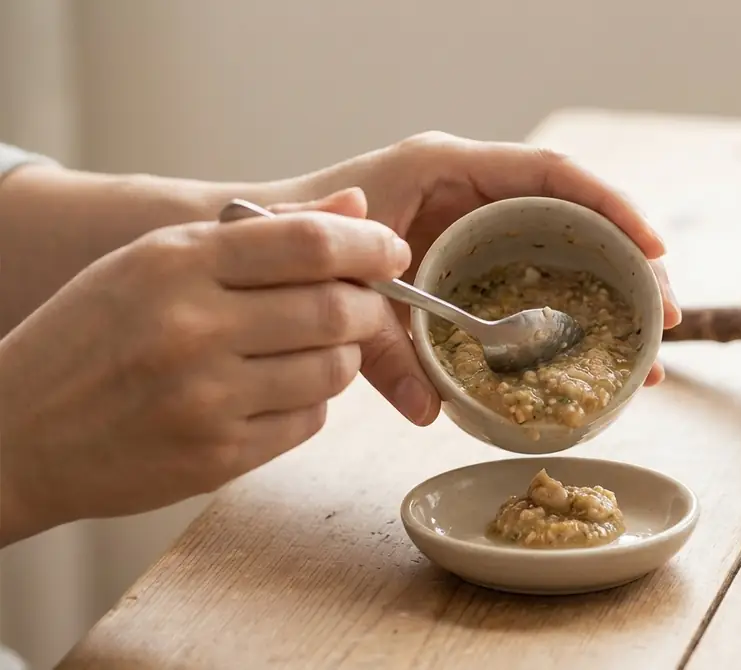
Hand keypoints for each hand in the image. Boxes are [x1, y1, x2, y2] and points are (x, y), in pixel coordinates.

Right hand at [0, 210, 406, 544]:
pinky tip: (276, 392)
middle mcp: (192, 328)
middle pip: (336, 309)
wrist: (16, 433)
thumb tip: (356, 210)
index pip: (307, 243)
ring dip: (341, 357)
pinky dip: (310, 403)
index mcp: (174, 264)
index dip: (369, 247)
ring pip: (332, 370)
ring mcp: (207, 398)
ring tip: (313, 349)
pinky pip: (308, 421)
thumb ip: (259, 234)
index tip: (391, 253)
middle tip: (368, 307)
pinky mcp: (219, 456)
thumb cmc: (90, 338)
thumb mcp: (153, 264)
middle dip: (370, 307)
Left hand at [286, 132, 681, 426]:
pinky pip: (541, 272)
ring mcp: (481, 219)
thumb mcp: (351, 295)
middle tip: (665, 318)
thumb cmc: (304, 247)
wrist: (266, 245)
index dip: (610, 207)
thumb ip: (385, 351)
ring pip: (568, 246)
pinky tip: (595, 357)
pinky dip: (573, 311)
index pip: (549, 172)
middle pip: (577, 213)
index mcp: (449, 168)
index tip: (653, 250)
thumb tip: (431, 413)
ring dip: (612, 294)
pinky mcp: (479, 253)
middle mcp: (475, 187)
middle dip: (630, 263)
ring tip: (647, 354)